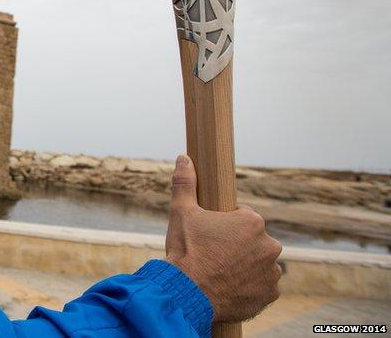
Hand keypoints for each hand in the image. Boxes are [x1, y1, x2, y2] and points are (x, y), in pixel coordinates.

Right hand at [164, 155, 282, 321]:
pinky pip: (261, 286)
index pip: (242, 217)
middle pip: (252, 241)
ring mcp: (272, 272)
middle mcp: (269, 245)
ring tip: (218, 273)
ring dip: (244, 266)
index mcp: (252, 222)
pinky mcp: (269, 294)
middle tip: (211, 255)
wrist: (185, 293)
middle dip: (236, 246)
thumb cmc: (185, 251)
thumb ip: (185, 183)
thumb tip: (184, 158)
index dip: (223, 225)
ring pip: (258, 263)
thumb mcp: (181, 212)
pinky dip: (249, 286)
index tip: (209, 236)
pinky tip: (228, 287)